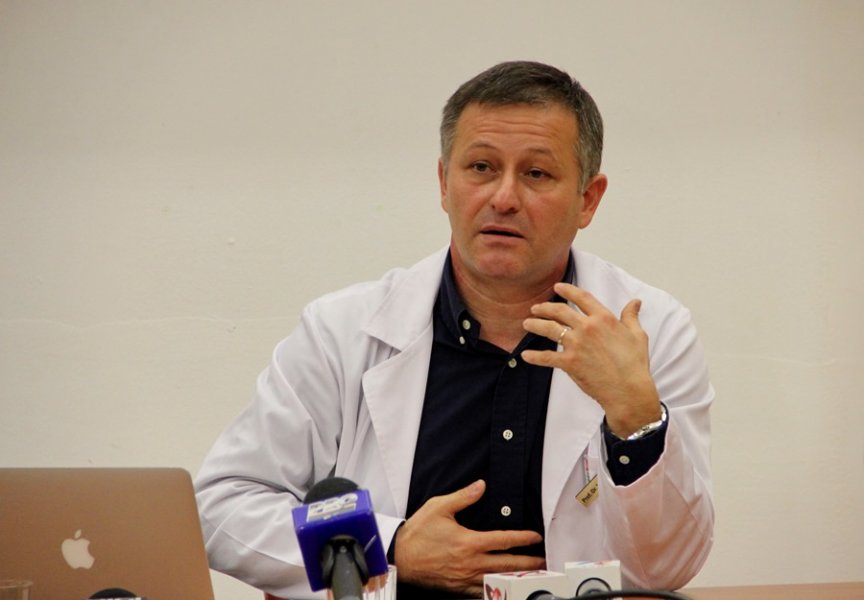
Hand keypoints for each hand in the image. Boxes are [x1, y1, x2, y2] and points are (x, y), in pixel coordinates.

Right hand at [394, 480, 545, 596]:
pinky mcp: (457, 588)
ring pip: (498, 580)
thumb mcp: (439, 507)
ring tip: (531, 576)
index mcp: (468, 542)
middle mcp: (470, 563)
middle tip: (543, 561)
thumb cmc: (418, 532)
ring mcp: (464, 578)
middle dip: (528, 563)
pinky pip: (482, 591)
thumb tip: (481, 485)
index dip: (523, 539)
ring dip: (516, 578)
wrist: (400, 557)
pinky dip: (496, 589)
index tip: (536, 537)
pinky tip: (504, 587)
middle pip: (507, 564)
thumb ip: (463, 497)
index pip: (504, 540)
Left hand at [521, 282, 660, 437]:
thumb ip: (631, 316)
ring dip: (535, 325)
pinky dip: (534, 356)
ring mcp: (577, 344)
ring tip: (527, 323)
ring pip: (550, 329)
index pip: (582, 297)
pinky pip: (547, 357)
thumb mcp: (637, 335)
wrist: (628, 390)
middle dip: (545, 307)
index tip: (557, 287)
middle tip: (536, 308)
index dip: (568, 290)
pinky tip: (525, 355)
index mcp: (604, 318)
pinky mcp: (570, 362)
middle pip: (560, 310)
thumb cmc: (635, 364)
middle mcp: (588, 328)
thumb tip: (635, 302)